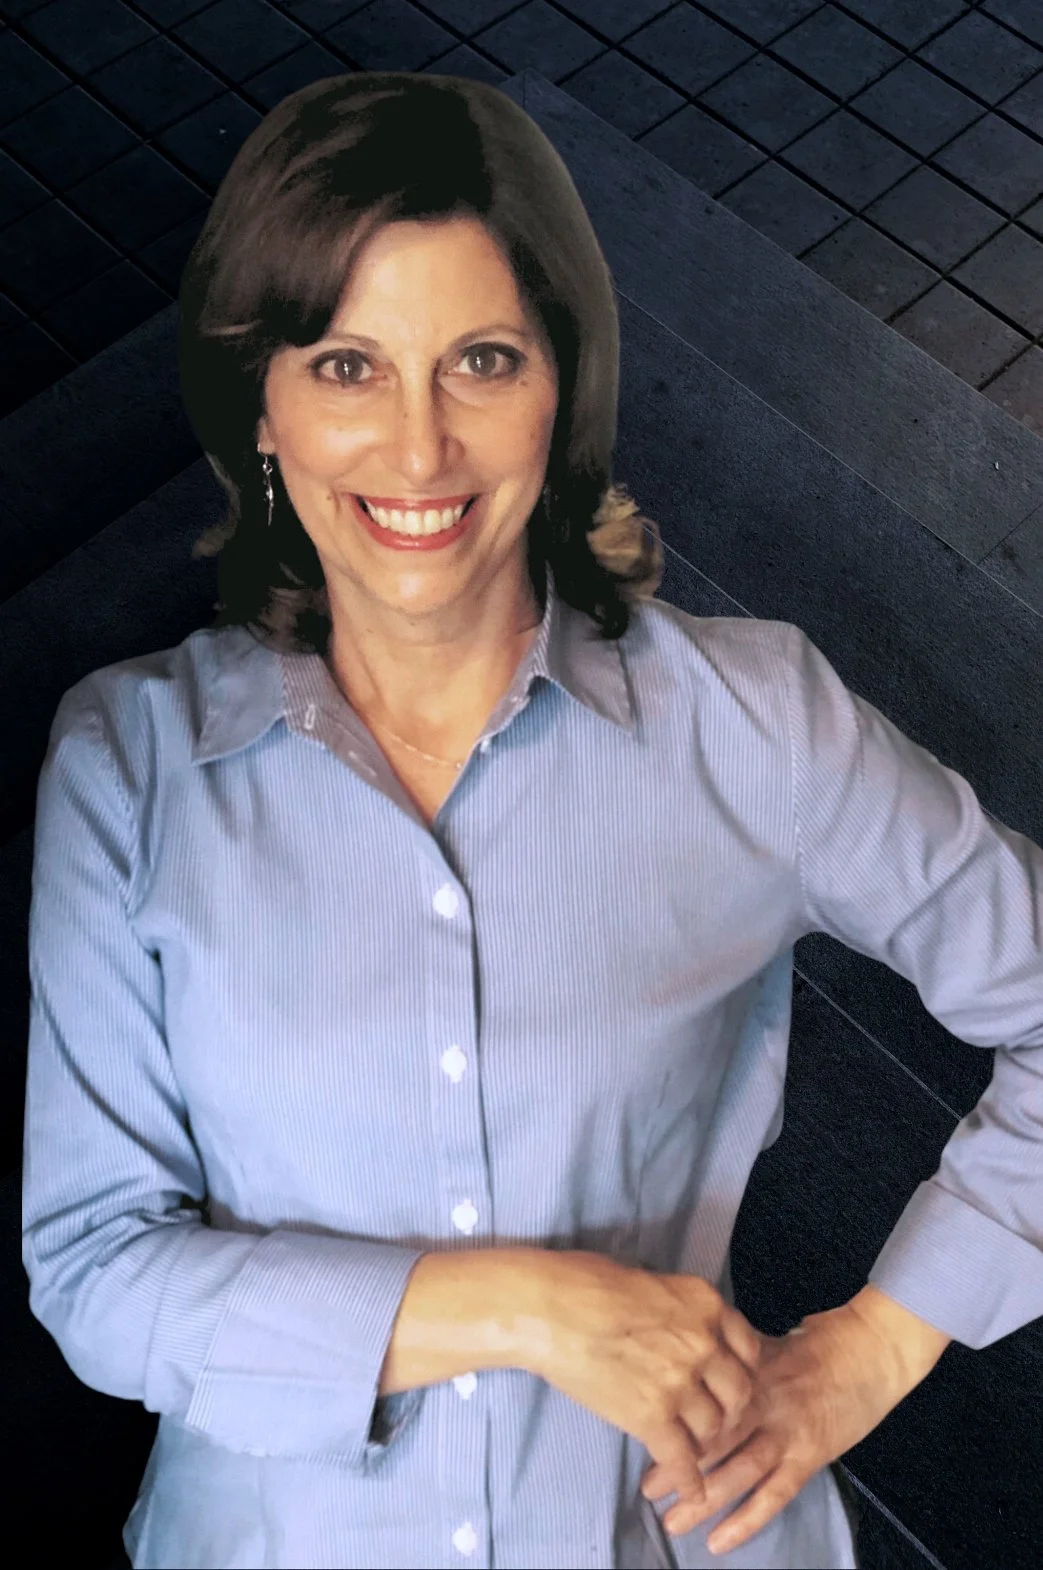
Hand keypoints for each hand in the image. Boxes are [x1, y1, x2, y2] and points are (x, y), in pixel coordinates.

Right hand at [528, 1253, 762, 1512]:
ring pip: (712, 1428)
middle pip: (738, 1392)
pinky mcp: (652, 1417)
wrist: (549, 1309)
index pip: (748, 1348)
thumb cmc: (587, 1283)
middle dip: (728, 1410)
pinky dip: (687, 1479)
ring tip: (692, 1448)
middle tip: (713, 1419)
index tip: (727, 1382)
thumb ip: (679, 1311)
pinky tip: (690, 1491)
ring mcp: (680, 1383)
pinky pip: (681, 1458)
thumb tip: (679, 1326)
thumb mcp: (651, 1282)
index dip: (740, 1370)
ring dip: (704, 1441)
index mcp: (705, 1304)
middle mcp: (703, 1343)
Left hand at [640, 1301, 914, 1556]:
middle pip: (713, 1436)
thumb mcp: (765, 1340)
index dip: (670, 1420)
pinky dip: (746, 1521)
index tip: (642, 1433)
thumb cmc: (820, 1341)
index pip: (701, 1398)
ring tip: (673, 1520)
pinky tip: (719, 1541)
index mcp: (748, 1369)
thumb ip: (728, 1356)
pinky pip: (774, 1495)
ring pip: (738, 1471)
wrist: (872, 1350)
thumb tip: (689, 1361)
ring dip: (704, 1499)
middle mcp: (763, 1400)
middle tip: (646, 1487)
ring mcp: (787, 1431)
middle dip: (677, 1463)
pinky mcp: (809, 1456)